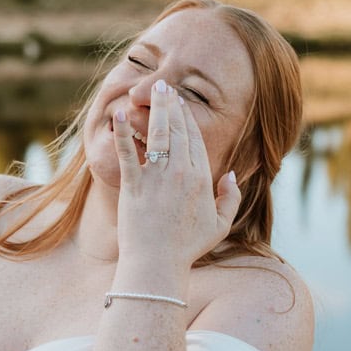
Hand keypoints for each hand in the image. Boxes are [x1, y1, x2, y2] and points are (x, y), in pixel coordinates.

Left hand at [111, 80, 240, 269]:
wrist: (157, 264)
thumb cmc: (187, 247)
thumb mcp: (219, 225)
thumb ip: (230, 198)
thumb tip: (233, 174)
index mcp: (203, 179)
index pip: (196, 140)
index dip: (188, 118)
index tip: (181, 103)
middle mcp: (182, 173)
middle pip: (179, 130)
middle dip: (172, 105)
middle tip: (165, 86)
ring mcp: (157, 178)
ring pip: (159, 134)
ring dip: (156, 109)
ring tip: (152, 90)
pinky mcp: (133, 185)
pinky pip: (127, 153)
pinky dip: (121, 133)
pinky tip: (117, 114)